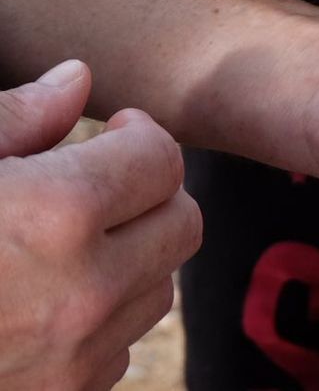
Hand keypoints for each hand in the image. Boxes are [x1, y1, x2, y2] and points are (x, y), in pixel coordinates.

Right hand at [0, 60, 201, 390]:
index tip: (117, 128)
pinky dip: (101, 319)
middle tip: (106, 177)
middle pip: (181, 225)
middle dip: (151, 193)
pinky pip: (116, 352)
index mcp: (58, 216)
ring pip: (158, 290)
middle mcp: (82, 294)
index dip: (141, 135)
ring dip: (133, 255)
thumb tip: (77, 78)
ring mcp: (70, 362)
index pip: (162, 160)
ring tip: (72, 237)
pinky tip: (47, 298)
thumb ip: (15, 117)